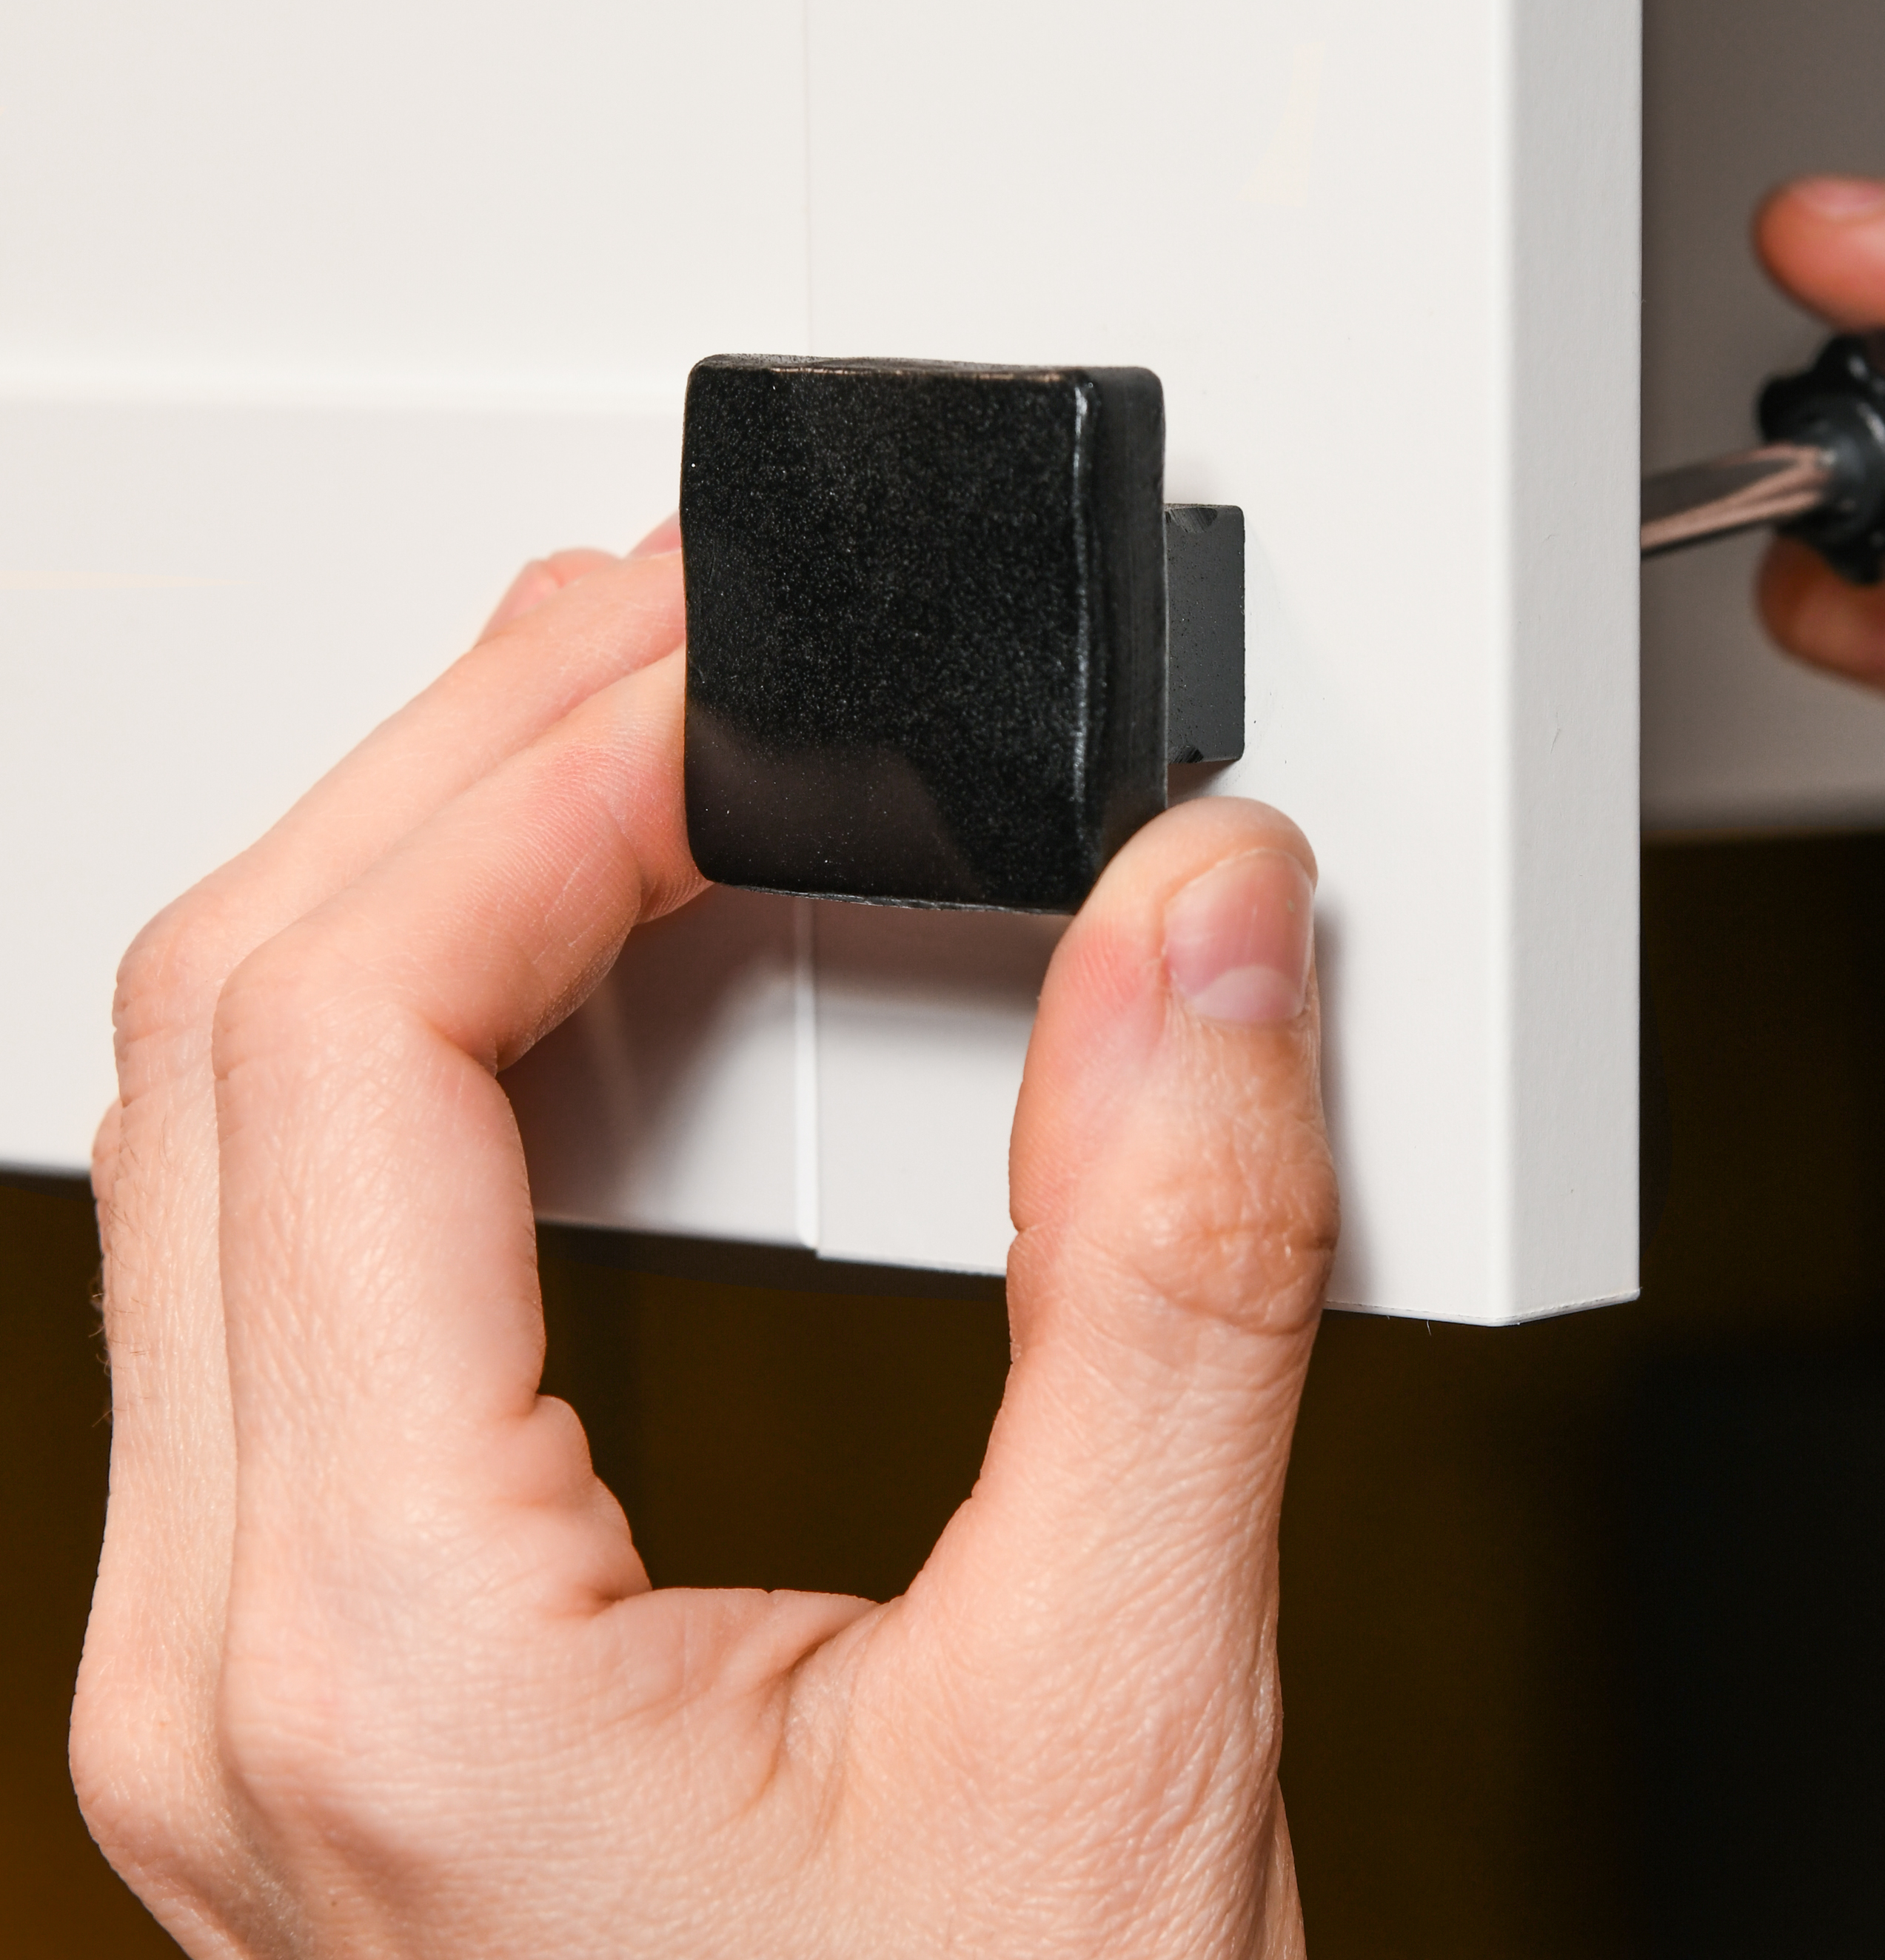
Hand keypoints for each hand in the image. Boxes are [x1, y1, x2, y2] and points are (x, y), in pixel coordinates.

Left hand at [73, 528, 1332, 1955]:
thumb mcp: (1135, 1713)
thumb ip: (1174, 1280)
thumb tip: (1206, 933)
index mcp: (384, 1659)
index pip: (333, 1042)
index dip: (531, 778)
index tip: (726, 669)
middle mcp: (231, 1659)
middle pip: (216, 1041)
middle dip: (450, 765)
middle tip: (674, 634)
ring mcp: (238, 1670)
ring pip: (216, 1133)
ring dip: (419, 884)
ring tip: (637, 747)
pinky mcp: (321, 1663)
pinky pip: (285, 1253)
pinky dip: (431, 1046)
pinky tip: (594, 980)